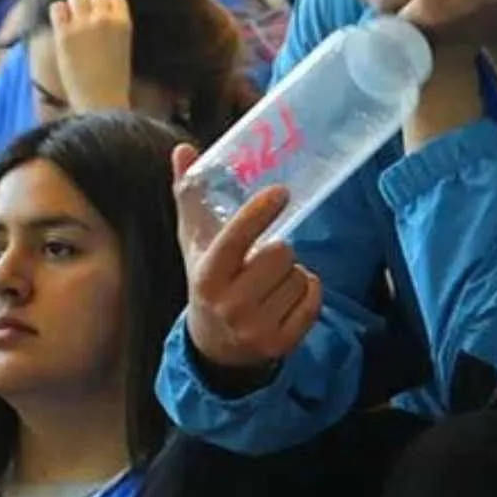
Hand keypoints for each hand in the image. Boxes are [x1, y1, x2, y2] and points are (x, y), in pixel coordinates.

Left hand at [48, 0, 133, 113]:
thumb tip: (96, 13)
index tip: (102, 16)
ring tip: (71, 22)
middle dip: (88, 5)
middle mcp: (104, 19)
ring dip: (72, 6)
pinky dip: (58, 13)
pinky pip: (57, 8)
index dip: (106, 4)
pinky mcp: (64, 33)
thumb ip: (114, 27)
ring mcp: (83, 24)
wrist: (101, 102)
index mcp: (124, 23)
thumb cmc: (114, 82)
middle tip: (84, 21)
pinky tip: (60, 26)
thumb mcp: (123, 48)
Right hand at [172, 144, 321, 371]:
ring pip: (300, 275)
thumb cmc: (208, 282)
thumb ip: (190, 196)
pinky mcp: (281, 343)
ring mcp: (256, 327)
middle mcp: (229, 304)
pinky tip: (285, 296)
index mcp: (206, 276)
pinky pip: (313, 298)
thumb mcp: (195, 243)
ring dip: (292, 271)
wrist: (215, 347)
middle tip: (262, 259)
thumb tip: (183, 149)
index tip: (280, 193)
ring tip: (270, 282)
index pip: (236, 238)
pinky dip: (307, 290)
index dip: (259, 213)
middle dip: (277, 249)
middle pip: (281, 252)